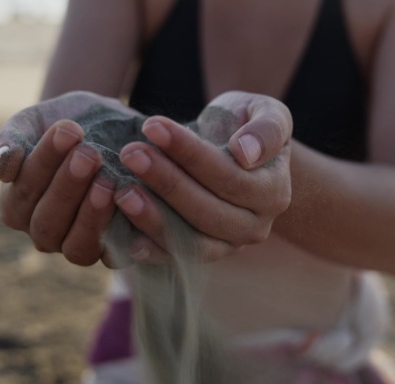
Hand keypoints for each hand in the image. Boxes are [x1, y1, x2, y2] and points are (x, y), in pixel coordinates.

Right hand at [0, 91, 140, 266]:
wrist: (114, 128)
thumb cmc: (68, 126)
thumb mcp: (36, 121)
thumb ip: (11, 139)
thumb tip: (5, 167)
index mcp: (19, 206)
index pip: (23, 193)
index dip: (44, 163)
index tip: (69, 130)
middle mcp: (45, 233)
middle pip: (47, 224)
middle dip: (68, 187)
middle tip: (89, 154)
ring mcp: (80, 245)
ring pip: (77, 248)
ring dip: (91, 215)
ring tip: (107, 181)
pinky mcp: (115, 249)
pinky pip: (115, 254)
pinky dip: (122, 233)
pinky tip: (131, 201)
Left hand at [115, 91, 292, 262]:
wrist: (242, 155)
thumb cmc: (247, 126)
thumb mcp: (267, 112)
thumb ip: (267, 129)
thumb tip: (245, 154)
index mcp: (272, 191)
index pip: (228, 175)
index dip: (189, 153)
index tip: (151, 125)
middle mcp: (255, 226)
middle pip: (208, 210)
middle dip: (166, 182)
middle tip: (130, 153)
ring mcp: (230, 246)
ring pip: (193, 242)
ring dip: (154, 219)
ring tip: (121, 192)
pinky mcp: (205, 256)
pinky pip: (178, 260)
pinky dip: (152, 251)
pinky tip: (125, 237)